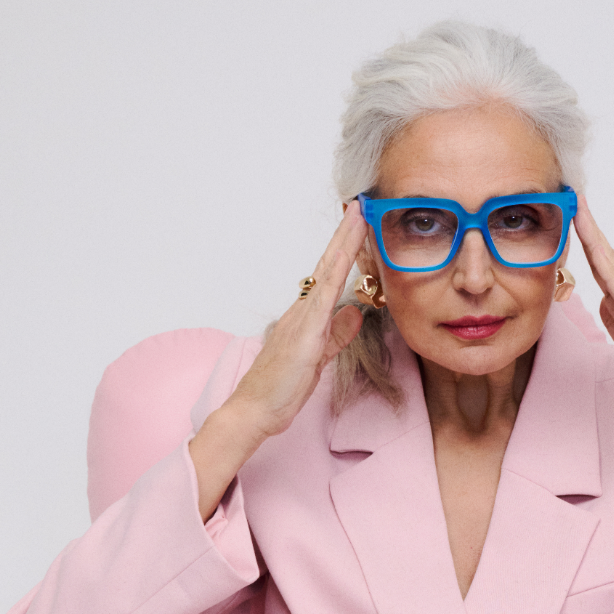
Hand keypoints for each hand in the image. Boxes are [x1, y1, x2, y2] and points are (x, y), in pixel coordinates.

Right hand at [189, 201, 366, 519]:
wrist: (253, 410)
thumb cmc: (280, 389)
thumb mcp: (319, 358)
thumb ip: (336, 335)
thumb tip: (353, 313)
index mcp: (307, 318)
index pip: (330, 277)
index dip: (344, 250)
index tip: (358, 224)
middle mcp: (302, 312)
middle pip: (328, 265)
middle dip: (345, 234)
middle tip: (360, 203)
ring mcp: (302, 320)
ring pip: (326, 273)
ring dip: (342, 244)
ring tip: (357, 215)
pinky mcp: (305, 335)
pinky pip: (324, 298)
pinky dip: (335, 275)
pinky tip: (345, 257)